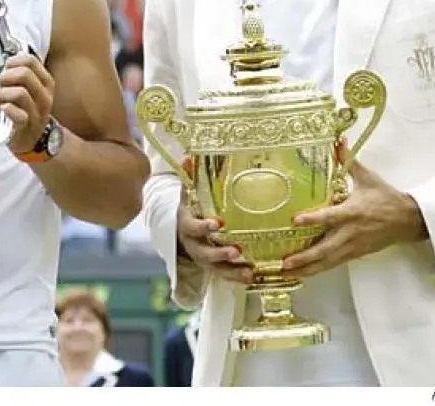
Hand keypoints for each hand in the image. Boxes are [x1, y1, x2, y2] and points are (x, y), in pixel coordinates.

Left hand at [0, 53, 53, 154]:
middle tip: (1, 86)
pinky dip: (6, 109)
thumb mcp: (28, 88)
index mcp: (46, 82)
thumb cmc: (26, 109)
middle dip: (6, 77)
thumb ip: (21, 72)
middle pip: (24, 74)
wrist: (32, 138)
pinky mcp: (27, 126)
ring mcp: (38, 112)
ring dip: (3, 93)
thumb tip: (13, 56)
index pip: (30, 60)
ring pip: (20, 93)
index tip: (7, 70)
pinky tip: (2, 108)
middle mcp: (45, 96)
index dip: (13, 62)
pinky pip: (17, 114)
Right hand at [176, 158, 253, 283]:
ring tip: (249, 272)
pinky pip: (225, 276)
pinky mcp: (213, 268)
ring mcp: (203, 259)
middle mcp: (193, 245)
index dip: (204, 226)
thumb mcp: (186, 192)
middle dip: (220, 254)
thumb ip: (188, 177)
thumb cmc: (189, 208)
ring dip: (232, 271)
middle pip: (204, 253)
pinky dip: (238, 278)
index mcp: (186, 225)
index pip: (193, 227)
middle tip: (236, 251)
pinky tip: (254, 277)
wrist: (180, 230)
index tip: (218, 223)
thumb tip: (187, 157)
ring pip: (216, 269)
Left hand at [281, 141, 426, 278]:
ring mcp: (354, 246)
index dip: (313, 219)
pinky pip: (335, 264)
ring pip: (328, 261)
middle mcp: (351, 232)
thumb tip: (338, 141)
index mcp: (353, 212)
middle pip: (325, 248)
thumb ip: (349, 160)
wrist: (409, 220)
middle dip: (305, 257)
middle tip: (285, 263)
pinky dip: (319, 269)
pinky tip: (304, 273)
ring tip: (288, 273)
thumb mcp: (368, 177)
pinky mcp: (356, 254)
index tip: (295, 220)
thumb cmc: (386, 197)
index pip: (330, 216)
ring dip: (308, 268)